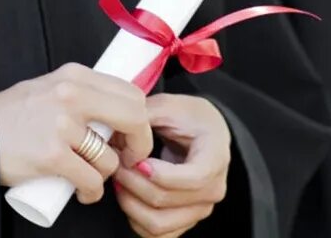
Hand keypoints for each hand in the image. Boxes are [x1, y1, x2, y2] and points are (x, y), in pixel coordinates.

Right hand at [0, 63, 152, 203]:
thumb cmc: (15, 116)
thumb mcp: (51, 88)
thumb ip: (83, 94)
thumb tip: (119, 112)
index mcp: (74, 75)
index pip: (130, 93)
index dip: (139, 120)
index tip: (129, 137)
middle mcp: (71, 94)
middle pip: (134, 117)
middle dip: (138, 145)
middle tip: (125, 158)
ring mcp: (62, 124)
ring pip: (110, 158)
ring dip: (106, 175)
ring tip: (90, 176)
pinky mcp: (52, 154)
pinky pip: (92, 181)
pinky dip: (92, 193)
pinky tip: (82, 192)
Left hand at [113, 94, 229, 236]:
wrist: (205, 132)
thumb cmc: (189, 117)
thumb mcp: (169, 105)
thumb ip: (144, 117)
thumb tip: (117, 133)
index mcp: (215, 158)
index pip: (193, 178)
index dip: (159, 173)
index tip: (136, 159)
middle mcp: (213, 190)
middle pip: (166, 200)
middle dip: (133, 182)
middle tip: (116, 162)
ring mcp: (199, 210)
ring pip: (158, 223)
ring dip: (130, 202)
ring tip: (119, 178)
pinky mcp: (185, 221)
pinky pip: (156, 235)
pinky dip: (135, 218)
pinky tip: (127, 195)